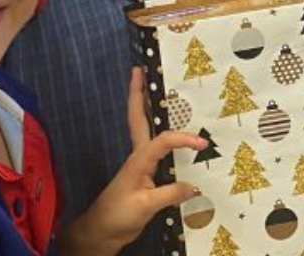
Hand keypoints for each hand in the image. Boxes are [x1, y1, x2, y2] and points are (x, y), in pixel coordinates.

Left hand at [59, 68, 206, 255]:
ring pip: (146, 130)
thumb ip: (169, 194)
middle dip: (138, 94)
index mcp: (138, 160)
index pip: (164, 141)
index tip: (203, 143)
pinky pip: (157, 150)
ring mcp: (141, 165)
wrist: (100, 233)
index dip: (183, 139)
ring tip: (157, 91)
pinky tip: (175, 135)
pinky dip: (164, 136)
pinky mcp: (145, 176)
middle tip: (139, 70)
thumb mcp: (145, 206)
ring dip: (148, 109)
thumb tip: (195, 185)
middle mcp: (138, 157)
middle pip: (138, 119)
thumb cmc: (117, 216)